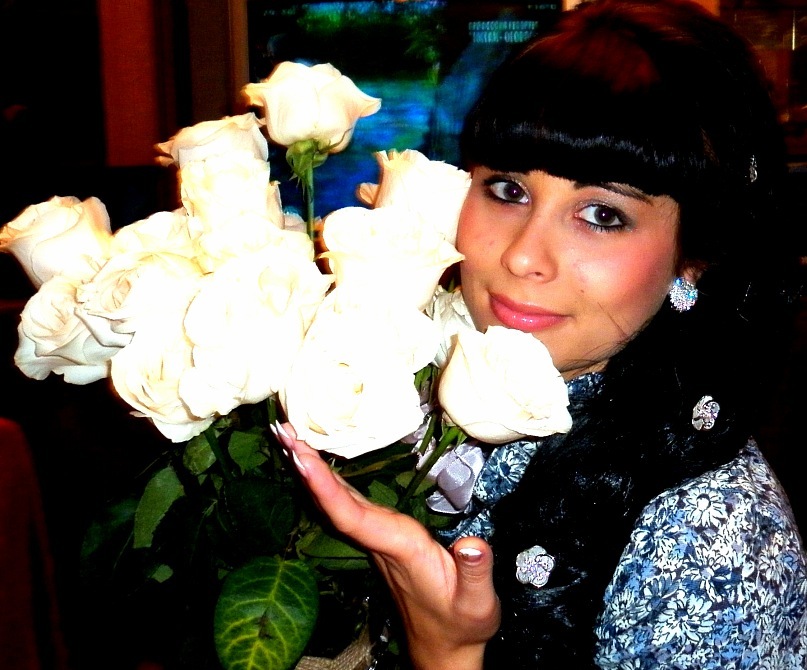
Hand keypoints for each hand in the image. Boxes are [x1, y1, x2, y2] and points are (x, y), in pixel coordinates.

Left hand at [273, 423, 499, 669]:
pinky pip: (346, 503)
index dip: (326, 488)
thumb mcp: (477, 604)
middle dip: (306, 466)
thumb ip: (475, 573)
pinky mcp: (379, 536)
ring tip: (290, 436)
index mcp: (399, 548)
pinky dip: (328, 479)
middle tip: (281, 430)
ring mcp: (376, 539)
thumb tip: (472, 544)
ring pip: (336, 500)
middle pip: (333, 501)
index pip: (352, 516)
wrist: (443, 647)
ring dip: (312, 468)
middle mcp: (379, 540)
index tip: (301, 458)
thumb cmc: (460, 624)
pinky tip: (318, 462)